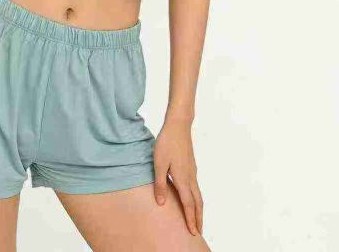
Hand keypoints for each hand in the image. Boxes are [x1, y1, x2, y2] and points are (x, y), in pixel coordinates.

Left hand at [152, 118, 203, 235]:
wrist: (178, 125)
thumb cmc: (166, 142)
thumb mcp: (159, 163)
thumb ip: (160, 184)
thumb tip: (162, 203)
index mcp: (182, 178)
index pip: (188, 204)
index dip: (190, 219)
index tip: (194, 232)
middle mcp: (190, 177)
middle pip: (198, 203)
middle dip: (198, 218)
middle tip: (199, 231)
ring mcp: (192, 171)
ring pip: (198, 195)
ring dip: (198, 209)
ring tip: (197, 219)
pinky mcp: (191, 166)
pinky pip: (196, 188)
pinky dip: (196, 199)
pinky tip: (191, 199)